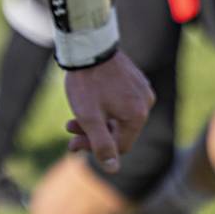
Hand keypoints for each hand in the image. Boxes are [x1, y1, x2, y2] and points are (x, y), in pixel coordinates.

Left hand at [63, 51, 154, 172]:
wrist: (87, 43)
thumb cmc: (87, 81)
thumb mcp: (90, 117)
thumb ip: (101, 144)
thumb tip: (113, 169)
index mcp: (137, 115)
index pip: (119, 146)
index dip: (94, 148)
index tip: (72, 143)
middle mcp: (145, 102)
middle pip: (118, 130)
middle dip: (92, 132)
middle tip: (69, 127)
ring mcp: (141, 88)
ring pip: (118, 115)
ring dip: (96, 119)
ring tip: (73, 116)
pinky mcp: (134, 78)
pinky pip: (120, 100)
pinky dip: (104, 105)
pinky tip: (87, 100)